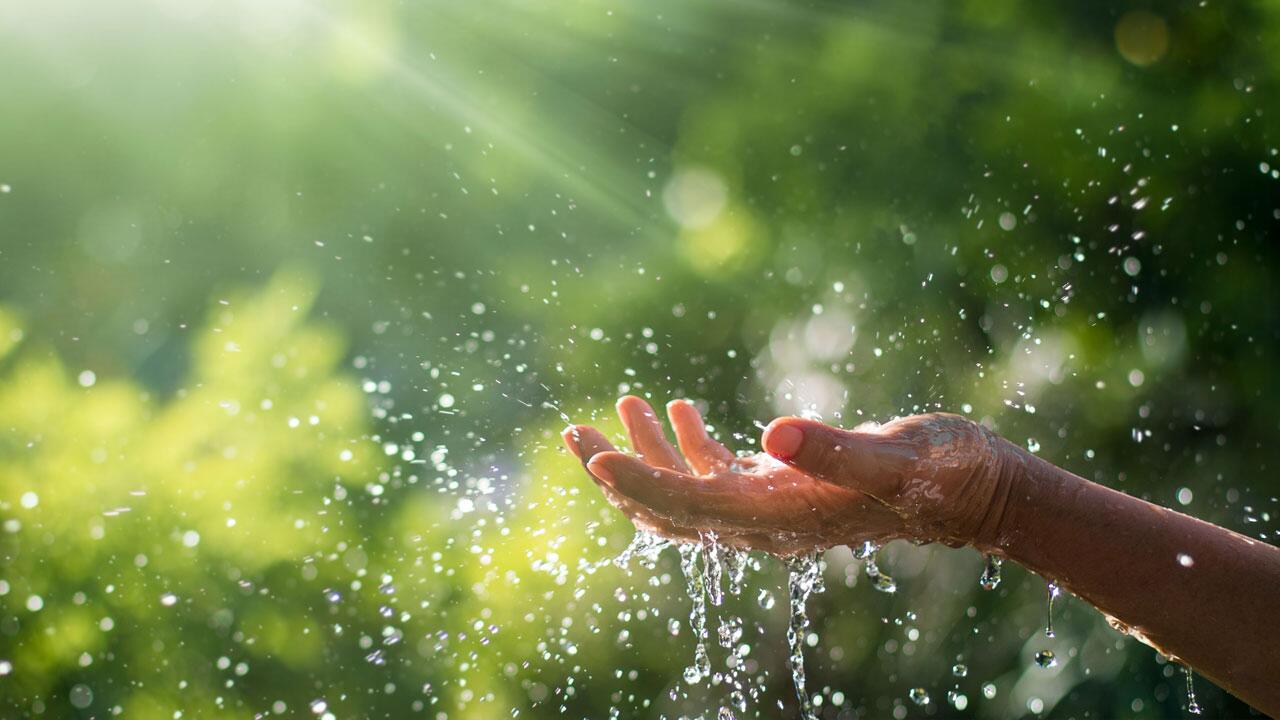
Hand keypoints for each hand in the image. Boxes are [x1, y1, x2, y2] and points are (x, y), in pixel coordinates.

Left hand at [562, 396, 1014, 555]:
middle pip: (667, 508)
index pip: (687, 507)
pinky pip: (717, 477)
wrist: (973, 492)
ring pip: (685, 492)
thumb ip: (835, 449)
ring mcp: (770, 508)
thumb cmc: (940, 472)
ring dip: (645, 453)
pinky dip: (689, 446)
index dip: (637, 484)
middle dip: (616, 471)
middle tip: (573, 430)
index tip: (593, 456)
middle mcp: (763, 522)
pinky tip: (682, 410)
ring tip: (623, 404)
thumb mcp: (891, 455)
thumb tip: (774, 434)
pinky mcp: (783, 488)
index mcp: (778, 517)